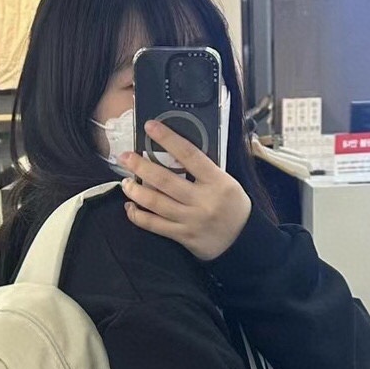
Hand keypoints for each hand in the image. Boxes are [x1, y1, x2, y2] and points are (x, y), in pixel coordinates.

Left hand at [118, 120, 251, 261]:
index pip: (189, 154)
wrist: (244, 241)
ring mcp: (191, 220)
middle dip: (140, 166)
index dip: (168, 138)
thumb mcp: (226, 182)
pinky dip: (138, 216)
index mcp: (217, 181)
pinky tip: (130, 207)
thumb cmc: (233, 206)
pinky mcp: (183, 236)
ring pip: (156, 203)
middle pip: (165, 180)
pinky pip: (155, 225)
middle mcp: (203, 200)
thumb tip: (172, 152)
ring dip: (136, 191)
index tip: (150, 127)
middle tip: (125, 157)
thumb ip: (204, 170)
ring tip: (125, 182)